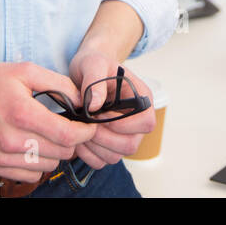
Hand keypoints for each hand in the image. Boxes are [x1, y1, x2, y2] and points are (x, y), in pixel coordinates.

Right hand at [0, 60, 97, 182]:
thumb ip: (58, 83)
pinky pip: (31, 175)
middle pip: (62, 153)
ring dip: (56, 153)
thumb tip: (82, 100)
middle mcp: (12, 140)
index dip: (86, 133)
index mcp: (22, 113)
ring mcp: (2, 156)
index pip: (67, 135)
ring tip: (49, 135)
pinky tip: (34, 146)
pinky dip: (38, 163)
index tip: (90, 126)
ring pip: (48, 166)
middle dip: (73, 141)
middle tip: (70, 127)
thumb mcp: (24, 71)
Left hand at [67, 49, 155, 169]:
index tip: (101, 115)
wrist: (85, 71)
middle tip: (87, 124)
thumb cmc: (94, 65)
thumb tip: (94, 105)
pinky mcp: (108, 145)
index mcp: (141, 99)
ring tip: (81, 128)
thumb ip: (94, 80)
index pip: (146, 122)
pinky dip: (87, 154)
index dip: (124, 124)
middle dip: (105, 137)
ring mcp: (123, 135)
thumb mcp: (93, 63)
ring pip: (115, 156)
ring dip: (94, 147)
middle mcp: (136, 121)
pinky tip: (79, 138)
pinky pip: (101, 161)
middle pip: (131, 144)